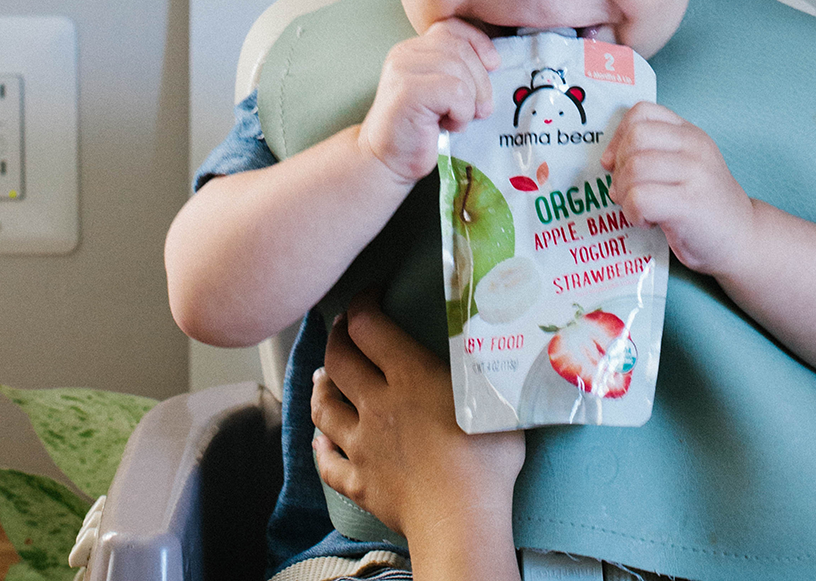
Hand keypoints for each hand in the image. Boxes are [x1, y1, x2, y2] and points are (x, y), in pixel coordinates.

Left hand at [312, 297, 523, 580]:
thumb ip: (483, 370)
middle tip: (343, 327)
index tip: (369, 293)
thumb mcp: (493, 398)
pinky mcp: (359, 482)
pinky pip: (328, 463)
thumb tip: (495, 346)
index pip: (368, 325)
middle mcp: (377, 404)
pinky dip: (320, 449)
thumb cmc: (486, 458)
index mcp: (408, 375)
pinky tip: (320, 442)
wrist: (461, 521)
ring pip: (324, 408)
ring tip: (323, 376)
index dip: (361, 302)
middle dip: (336, 336)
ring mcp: (362, 445)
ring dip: (320, 387)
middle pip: (338, 360)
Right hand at [358, 20, 502, 185]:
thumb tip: (494, 62)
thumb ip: (456, 70)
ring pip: (459, 69)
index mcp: (414, 48)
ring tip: (458, 119)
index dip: (479, 43)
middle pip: (461, 49)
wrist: (386, 161)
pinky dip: (461, 112)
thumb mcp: (441, 91)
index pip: (453, 28)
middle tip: (481, 109)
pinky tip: (449, 125)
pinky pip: (455, 91)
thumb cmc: (419, 129)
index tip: (494, 65)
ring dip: (470, 100)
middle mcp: (405, 53)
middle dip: (481, 81)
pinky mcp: (407, 91)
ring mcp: (403, 70)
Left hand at [601, 101, 751, 274]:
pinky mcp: (690, 204)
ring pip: (633, 168)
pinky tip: (647, 221)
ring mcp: (696, 173)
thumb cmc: (703, 205)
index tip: (614, 163)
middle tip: (625, 192)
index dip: (618, 136)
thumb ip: (652, 154)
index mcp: (689, 133)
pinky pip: (639, 198)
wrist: (743, 239)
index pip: (641, 112)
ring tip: (638, 208)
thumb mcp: (685, 166)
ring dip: (624, 193)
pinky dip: (632, 212)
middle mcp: (694, 147)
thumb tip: (608, 162)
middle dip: (619, 169)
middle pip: (634, 139)